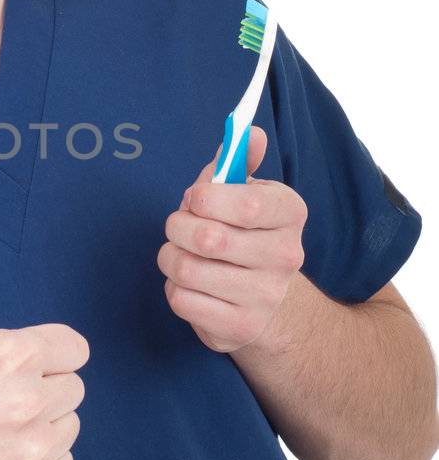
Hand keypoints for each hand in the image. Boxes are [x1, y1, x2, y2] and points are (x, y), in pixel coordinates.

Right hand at [0, 219, 89, 459]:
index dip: (46, 353)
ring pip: (70, 423)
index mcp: (13, 356)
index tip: (13, 365)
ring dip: (43, 423)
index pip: (74, 347)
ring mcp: (35, 449)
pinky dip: (39, 459)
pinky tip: (0, 454)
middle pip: (73, 385)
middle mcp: (31, 402)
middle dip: (42, 386)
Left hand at [156, 126, 307, 353]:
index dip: (205, 199)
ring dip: (170, 257)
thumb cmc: (243, 232)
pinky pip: (182, 300)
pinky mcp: (239, 329)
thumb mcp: (243, 191)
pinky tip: (190, 284)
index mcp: (290, 213)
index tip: (194, 200)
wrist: (267, 301)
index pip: (247, 204)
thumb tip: (248, 130)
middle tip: (179, 227)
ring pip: (187, 269)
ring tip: (181, 254)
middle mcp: (286, 256)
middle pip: (208, 238)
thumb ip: (237, 160)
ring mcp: (266, 297)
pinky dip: (174, 288)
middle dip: (177, 227)